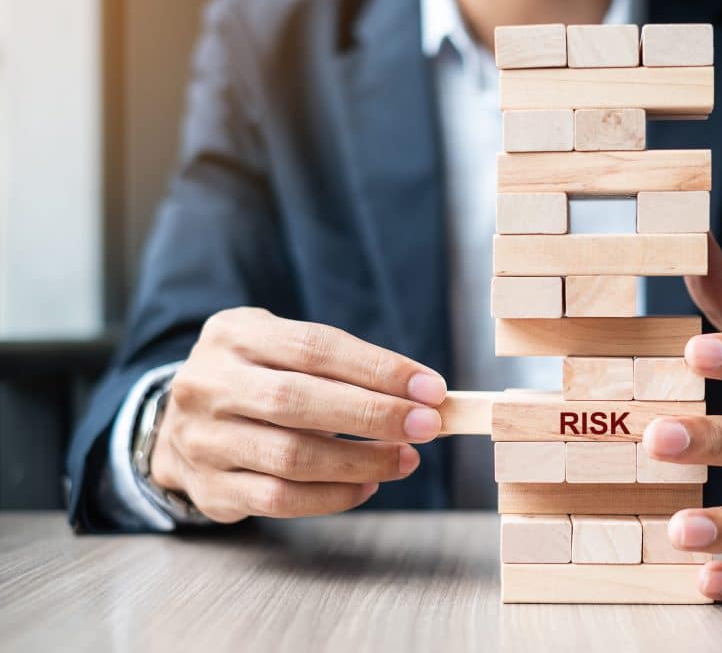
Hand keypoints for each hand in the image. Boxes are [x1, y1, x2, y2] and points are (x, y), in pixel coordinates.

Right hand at [150, 307, 446, 522]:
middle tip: (427, 425)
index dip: (378, 369)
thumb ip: (340, 364)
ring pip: (291, 457)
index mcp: (234, 335)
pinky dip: (333, 496)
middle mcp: (209, 385)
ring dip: (360, 461)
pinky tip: (368, 485)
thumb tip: (421, 394)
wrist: (177, 424)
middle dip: (373, 414)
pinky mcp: (210, 489)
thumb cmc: (254, 379)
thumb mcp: (279, 348)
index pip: (315, 347)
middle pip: (298, 401)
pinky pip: (279, 499)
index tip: (431, 388)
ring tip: (406, 458)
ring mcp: (203, 440)